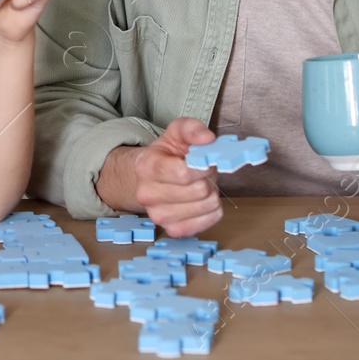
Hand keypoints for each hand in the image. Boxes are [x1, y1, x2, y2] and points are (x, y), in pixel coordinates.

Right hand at [96, 117, 222, 236]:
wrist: (152, 179)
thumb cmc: (167, 156)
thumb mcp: (176, 133)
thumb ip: (192, 129)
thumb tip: (207, 138)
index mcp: (146, 167)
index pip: (183, 173)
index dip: (201, 164)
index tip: (201, 159)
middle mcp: (147, 194)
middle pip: (198, 190)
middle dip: (207, 177)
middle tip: (202, 171)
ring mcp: (158, 216)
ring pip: (206, 205)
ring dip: (211, 192)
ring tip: (200, 184)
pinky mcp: (173, 230)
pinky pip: (208, 221)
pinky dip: (213, 210)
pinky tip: (202, 200)